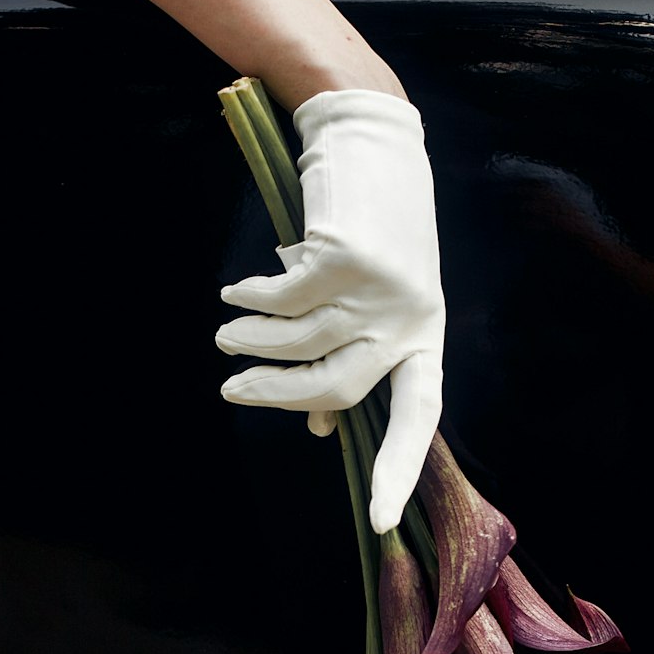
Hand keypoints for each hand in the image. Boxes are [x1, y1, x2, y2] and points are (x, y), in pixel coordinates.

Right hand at [216, 89, 444, 533]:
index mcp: (426, 335)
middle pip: (335, 387)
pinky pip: (281, 300)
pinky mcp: (345, 256)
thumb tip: (320, 426)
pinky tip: (237, 291)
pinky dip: (251, 299)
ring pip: (299, 343)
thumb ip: (356, 354)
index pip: (417, 415)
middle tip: (231, 389)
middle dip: (275, 394)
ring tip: (228, 334)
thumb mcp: (377, 296)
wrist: (370, 132)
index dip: (396, 468)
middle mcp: (411, 317)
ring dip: (252, 342)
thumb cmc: (371, 223)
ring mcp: (381, 287)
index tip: (378, 521)